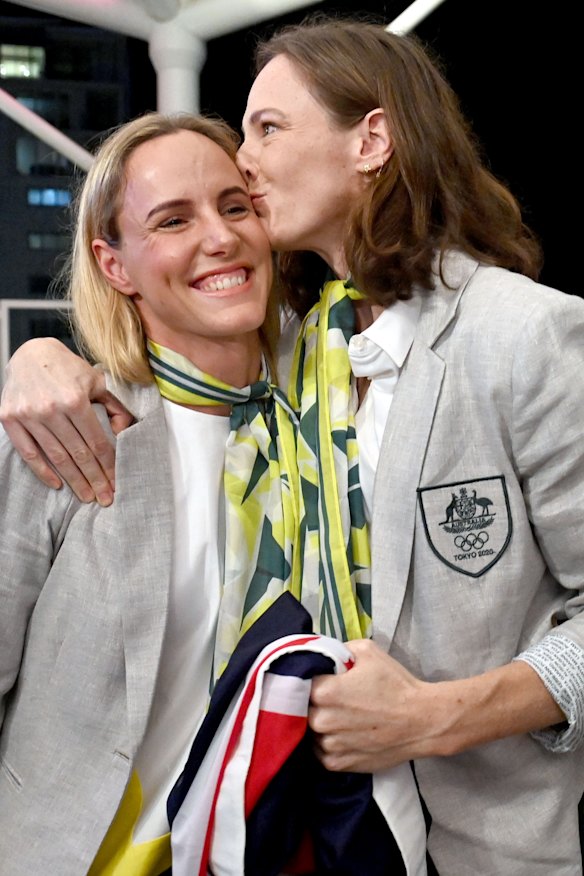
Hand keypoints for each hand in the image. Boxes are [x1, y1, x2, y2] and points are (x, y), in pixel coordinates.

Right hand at [0, 338, 132, 504]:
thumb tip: (125, 432)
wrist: (30, 354)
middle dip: (94, 479)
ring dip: (73, 480)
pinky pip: (28, 452)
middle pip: (78, 454)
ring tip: (86, 496)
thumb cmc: (69, 369)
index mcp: (75, 399)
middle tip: (104, 499)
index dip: (108, 466)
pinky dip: (42, 471)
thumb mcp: (97, 381)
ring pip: (56, 457)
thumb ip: (115, 406)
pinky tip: (58, 484)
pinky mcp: (10, 418)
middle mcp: (51, 408)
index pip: (96, 442)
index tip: (116, 483)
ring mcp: (29, 415)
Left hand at [309, 640, 566, 772]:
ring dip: (320, 725)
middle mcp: (322, 720)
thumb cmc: (396, 684)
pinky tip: (343, 734)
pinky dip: (327, 745)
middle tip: (332, 699)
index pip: (300, 683)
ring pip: (311, 732)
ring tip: (340, 718)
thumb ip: (339, 650)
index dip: (309, 680)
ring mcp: (330, 745)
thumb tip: (323, 654)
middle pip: (303, 709)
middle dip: (313, 703)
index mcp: (324, 691)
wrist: (422, 720)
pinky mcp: (339, 764)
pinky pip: (321, 754)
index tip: (319, 680)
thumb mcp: (368, 652)